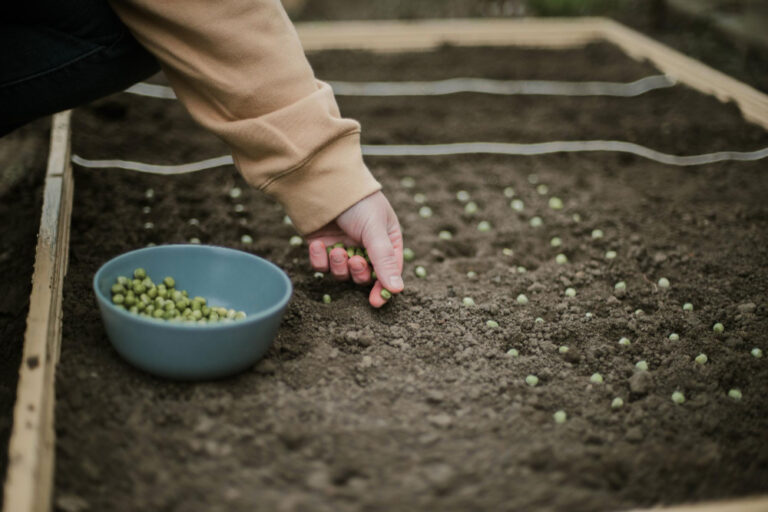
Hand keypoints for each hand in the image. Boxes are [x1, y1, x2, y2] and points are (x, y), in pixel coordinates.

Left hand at [305, 191, 403, 307]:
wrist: (324, 182)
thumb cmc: (358, 203)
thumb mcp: (375, 230)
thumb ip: (383, 260)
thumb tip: (397, 290)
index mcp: (386, 240)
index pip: (388, 271)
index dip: (382, 288)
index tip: (375, 302)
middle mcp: (366, 246)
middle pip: (364, 276)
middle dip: (358, 272)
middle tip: (353, 261)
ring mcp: (344, 246)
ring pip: (342, 273)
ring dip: (339, 265)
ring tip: (336, 250)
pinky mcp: (323, 246)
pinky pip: (322, 265)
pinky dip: (320, 259)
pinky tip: (318, 244)